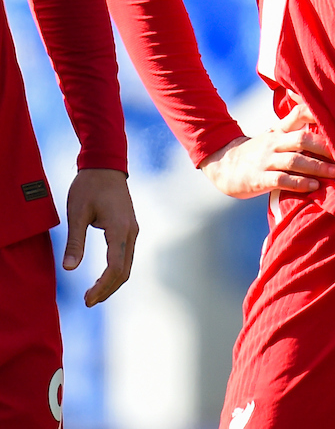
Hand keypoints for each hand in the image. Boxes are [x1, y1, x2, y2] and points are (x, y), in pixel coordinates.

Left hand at [63, 168, 137, 306]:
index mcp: (119, 229)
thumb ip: (74, 242)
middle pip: (125, 270)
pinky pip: (126, 255)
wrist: (105, 166)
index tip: (87, 299)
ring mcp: (132, 230)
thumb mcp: (76, 213)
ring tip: (94, 294)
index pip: (115, 267)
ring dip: (112, 282)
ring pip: (127, 264)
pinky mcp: (129, 228)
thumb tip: (69, 268)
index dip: (102, 286)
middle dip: (107, 289)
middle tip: (88, 302)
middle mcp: (131, 232)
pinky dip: (116, 271)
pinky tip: (103, 277)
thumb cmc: (89, 187)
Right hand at [199, 103, 334, 198]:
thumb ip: (295, 127)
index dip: (317, 113)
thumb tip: (322, 120)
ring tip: (334, 173)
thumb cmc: (258, 151)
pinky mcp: (259, 179)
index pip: (298, 114)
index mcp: (279, 131)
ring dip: (316, 167)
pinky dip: (299, 183)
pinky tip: (313, 186)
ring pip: (294, 161)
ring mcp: (265, 160)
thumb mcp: (274, 134)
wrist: (224, 166)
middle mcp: (274, 142)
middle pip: (302, 139)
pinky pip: (281, 180)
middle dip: (324, 147)